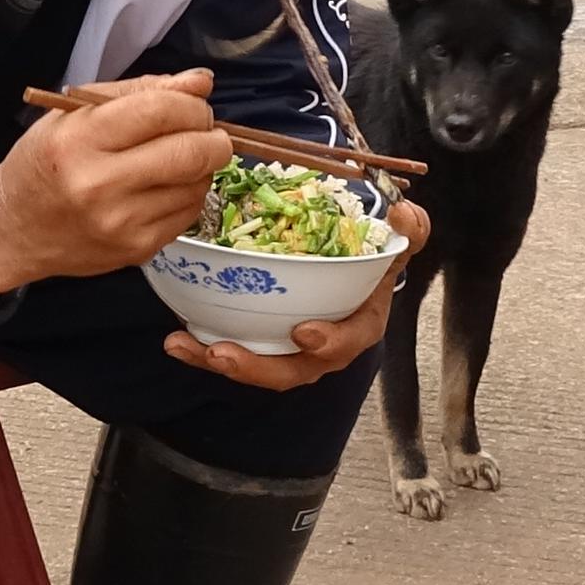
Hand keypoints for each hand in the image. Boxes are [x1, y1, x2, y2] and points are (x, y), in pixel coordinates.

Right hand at [0, 68, 235, 295]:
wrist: (14, 228)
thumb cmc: (45, 162)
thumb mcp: (75, 113)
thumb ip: (140, 91)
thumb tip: (201, 81)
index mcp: (79, 140)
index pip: (161, 110)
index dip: (192, 103)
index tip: (194, 104)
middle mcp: (99, 185)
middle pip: (191, 152)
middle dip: (212, 136)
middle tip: (204, 130)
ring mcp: (121, 223)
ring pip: (197, 184)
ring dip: (200, 166)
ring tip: (176, 159)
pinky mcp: (136, 250)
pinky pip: (189, 214)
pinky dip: (188, 193)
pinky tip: (165, 186)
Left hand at [169, 194, 427, 391]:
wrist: (347, 263)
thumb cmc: (370, 257)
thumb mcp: (396, 241)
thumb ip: (408, 231)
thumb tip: (402, 214)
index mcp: (358, 324)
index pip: (349, 341)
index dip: (329, 342)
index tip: (303, 332)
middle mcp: (322, 346)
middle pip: (293, 369)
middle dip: (257, 366)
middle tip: (223, 353)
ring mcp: (286, 348)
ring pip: (256, 365)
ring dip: (219, 361)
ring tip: (186, 346)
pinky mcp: (258, 341)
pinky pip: (231, 352)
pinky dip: (202, 350)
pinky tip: (177, 339)